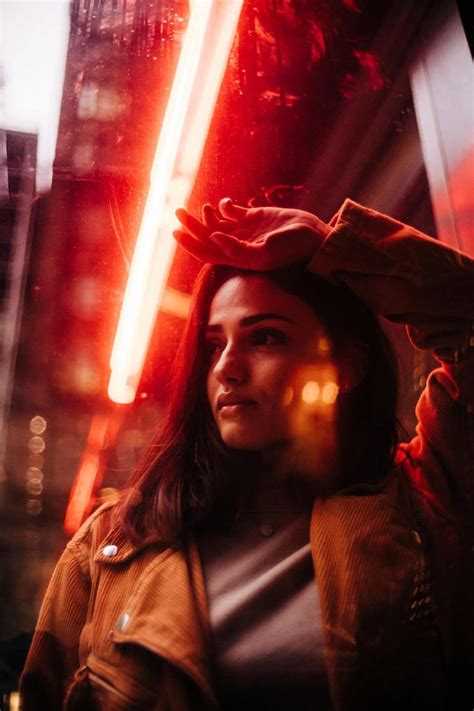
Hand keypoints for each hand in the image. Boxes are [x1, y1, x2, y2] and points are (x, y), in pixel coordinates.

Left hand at [174, 198, 330, 269]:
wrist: (315, 237)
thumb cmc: (292, 249)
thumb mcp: (265, 252)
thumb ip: (238, 249)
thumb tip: (213, 239)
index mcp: (238, 258)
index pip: (207, 253)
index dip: (190, 244)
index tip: (176, 232)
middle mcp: (239, 245)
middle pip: (207, 237)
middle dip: (191, 226)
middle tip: (177, 211)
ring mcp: (246, 231)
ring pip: (217, 224)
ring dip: (203, 216)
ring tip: (191, 207)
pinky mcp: (255, 217)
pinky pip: (233, 213)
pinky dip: (224, 207)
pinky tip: (223, 204)